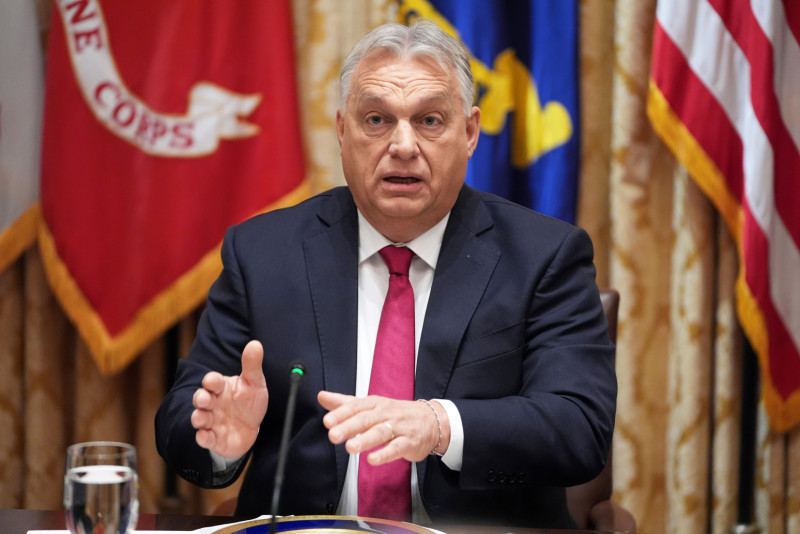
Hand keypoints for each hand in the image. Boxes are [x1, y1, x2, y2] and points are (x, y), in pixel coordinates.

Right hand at [191, 340, 268, 457]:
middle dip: (200, 398)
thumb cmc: (249, 402)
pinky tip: (204, 436)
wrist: (251, 428)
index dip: (211, 381)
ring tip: (200, 418)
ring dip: (198, 417)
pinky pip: (204, 438)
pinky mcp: (213, 438)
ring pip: (199, 418)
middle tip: (204, 399)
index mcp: (221, 387)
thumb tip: (255, 344)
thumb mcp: (254, 383)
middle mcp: (213, 403)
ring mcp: (212, 421)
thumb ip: (252, 365)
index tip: (212, 381)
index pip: (212, 381)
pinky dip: (203, 437)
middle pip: (201, 398)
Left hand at [317, 391, 449, 464]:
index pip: (356, 406)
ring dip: (365, 439)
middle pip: (366, 419)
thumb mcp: (370, 405)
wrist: (430, 421)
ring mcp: (398, 427)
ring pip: (381, 432)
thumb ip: (345, 403)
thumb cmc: (396, 414)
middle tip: (333, 435)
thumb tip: (322, 396)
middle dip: (349, 427)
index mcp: (374, 403)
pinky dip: (385, 454)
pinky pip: (396, 447)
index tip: (327, 421)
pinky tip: (373, 459)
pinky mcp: (409, 442)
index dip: (341, 414)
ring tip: (351, 447)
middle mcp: (385, 413)